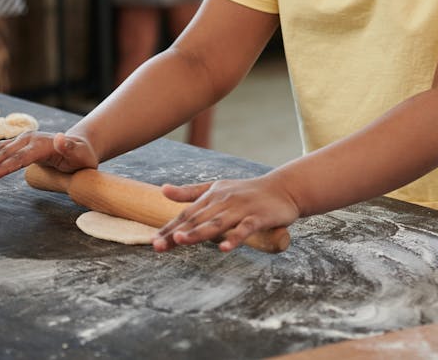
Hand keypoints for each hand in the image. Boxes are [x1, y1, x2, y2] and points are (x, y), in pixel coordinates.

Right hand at [0, 132, 98, 179]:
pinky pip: (1, 149)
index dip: (4, 167)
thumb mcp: (81, 155)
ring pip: (0, 149)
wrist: (81, 147)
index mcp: (42, 144)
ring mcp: (24, 140)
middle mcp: (30, 139)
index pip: (20, 159)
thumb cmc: (82, 156)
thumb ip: (70, 148)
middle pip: (6, 154)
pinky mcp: (20, 144)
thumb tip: (60, 137)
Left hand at [152, 173, 299, 252]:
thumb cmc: (246, 192)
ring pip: (217, 223)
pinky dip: (235, 238)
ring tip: (180, 241)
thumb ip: (190, 192)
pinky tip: (224, 249)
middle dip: (177, 233)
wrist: (283, 188)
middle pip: (197, 219)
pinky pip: (245, 229)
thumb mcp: (216, 189)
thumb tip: (163, 190)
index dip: (169, 227)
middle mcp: (223, 201)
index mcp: (211, 196)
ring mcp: (241, 209)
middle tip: (158, 245)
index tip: (154, 241)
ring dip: (198, 232)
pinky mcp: (258, 217)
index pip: (187, 214)